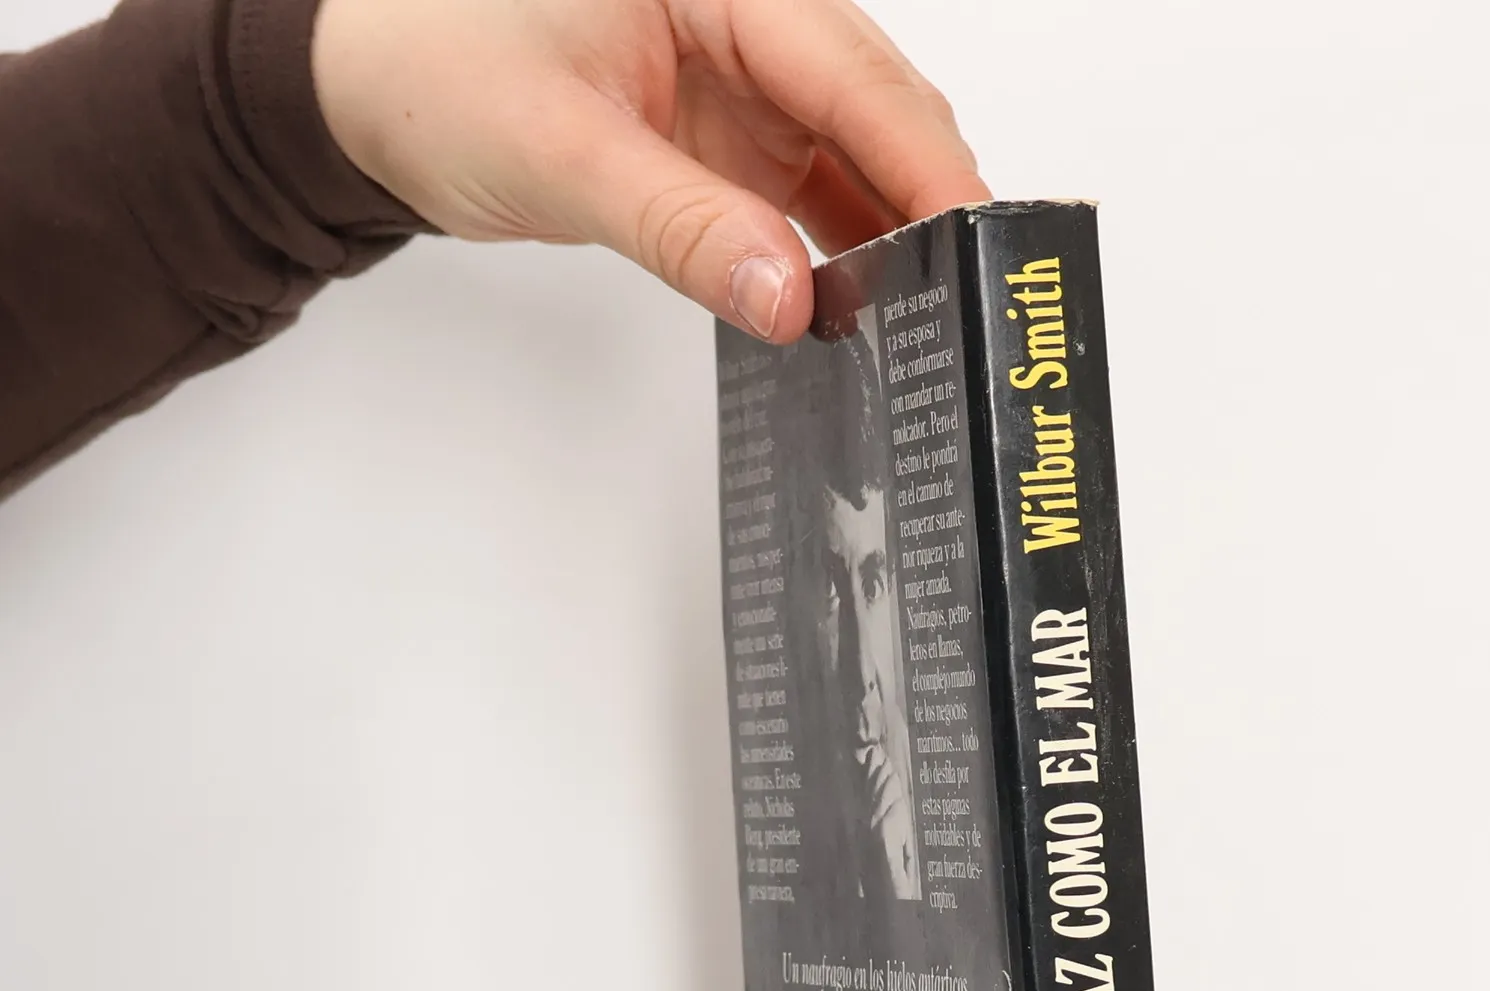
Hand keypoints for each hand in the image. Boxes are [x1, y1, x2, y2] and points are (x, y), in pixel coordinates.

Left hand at [311, 0, 989, 343]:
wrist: (369, 86)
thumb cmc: (435, 67)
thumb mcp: (560, 150)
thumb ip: (682, 226)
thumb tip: (789, 299)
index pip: (857, 74)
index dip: (928, 162)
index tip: (981, 243)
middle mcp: (751, 21)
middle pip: (881, 113)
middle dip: (934, 203)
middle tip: (979, 303)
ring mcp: (748, 85)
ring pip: (860, 161)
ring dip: (897, 238)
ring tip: (936, 322)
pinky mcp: (734, 144)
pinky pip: (817, 199)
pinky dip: (847, 256)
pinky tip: (867, 311)